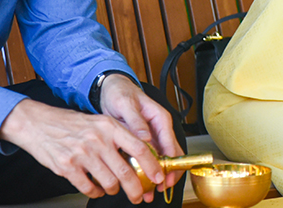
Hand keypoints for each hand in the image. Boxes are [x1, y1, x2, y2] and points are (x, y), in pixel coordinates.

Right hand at [0, 97, 162, 203]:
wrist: (39, 124)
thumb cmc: (72, 124)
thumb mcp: (100, 122)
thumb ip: (120, 135)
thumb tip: (143, 153)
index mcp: (110, 127)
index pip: (140, 148)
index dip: (152, 165)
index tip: (158, 176)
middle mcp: (98, 140)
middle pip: (126, 172)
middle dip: (136, 188)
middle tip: (138, 195)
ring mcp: (82, 154)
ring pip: (109, 183)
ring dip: (114, 190)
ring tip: (113, 189)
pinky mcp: (67, 167)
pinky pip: (88, 188)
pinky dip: (95, 192)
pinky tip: (95, 189)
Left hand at [99, 75, 184, 195]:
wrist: (110, 89)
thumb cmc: (120, 93)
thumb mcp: (126, 105)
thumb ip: (136, 121)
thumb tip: (146, 137)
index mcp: (160, 118)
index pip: (171, 143)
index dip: (171, 162)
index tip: (166, 176)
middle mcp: (158, 128)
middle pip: (169, 154)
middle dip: (167, 173)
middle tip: (160, 189)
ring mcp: (150, 135)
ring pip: (159, 158)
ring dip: (155, 174)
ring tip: (149, 191)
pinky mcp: (141, 140)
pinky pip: (147, 157)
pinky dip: (144, 169)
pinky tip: (139, 181)